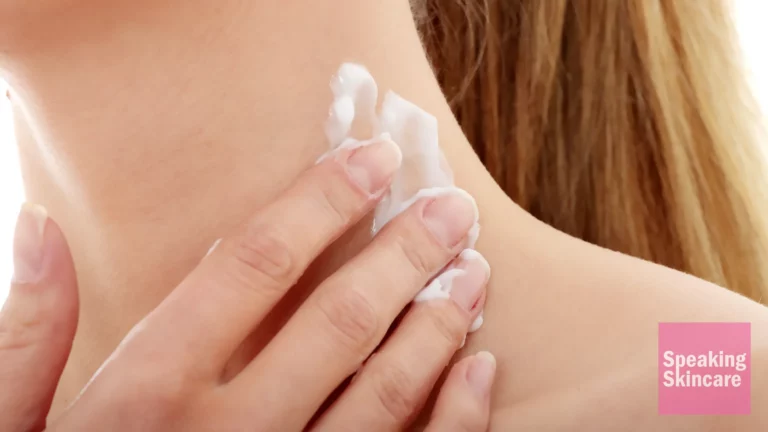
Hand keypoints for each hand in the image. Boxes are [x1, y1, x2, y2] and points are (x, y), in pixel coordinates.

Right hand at [0, 138, 493, 430]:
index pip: (253, 268)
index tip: (372, 158)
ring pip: (385, 395)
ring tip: (474, 271)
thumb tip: (38, 228)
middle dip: (404, 256)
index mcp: (150, 397)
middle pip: (339, 323)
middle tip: (451, 208)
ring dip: (439, 326)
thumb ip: (28, 339)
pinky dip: (457, 419)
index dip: (320, 203)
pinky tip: (481, 368)